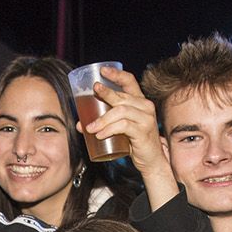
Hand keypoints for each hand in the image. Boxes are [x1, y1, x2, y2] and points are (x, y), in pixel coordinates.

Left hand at [83, 66, 176, 187]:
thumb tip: (80, 124)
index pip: (129, 81)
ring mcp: (146, 118)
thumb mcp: (120, 128)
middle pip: (122, 96)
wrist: (151, 160)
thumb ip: (103, 123)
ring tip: (90, 128)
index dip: (116, 74)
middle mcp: (145, 106)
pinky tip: (100, 135)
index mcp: (139, 101)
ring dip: (102, 119)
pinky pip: (123, 126)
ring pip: (121, 111)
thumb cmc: (134, 142)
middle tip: (92, 92)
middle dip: (105, 93)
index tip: (102, 71)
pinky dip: (109, 129)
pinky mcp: (144, 131)